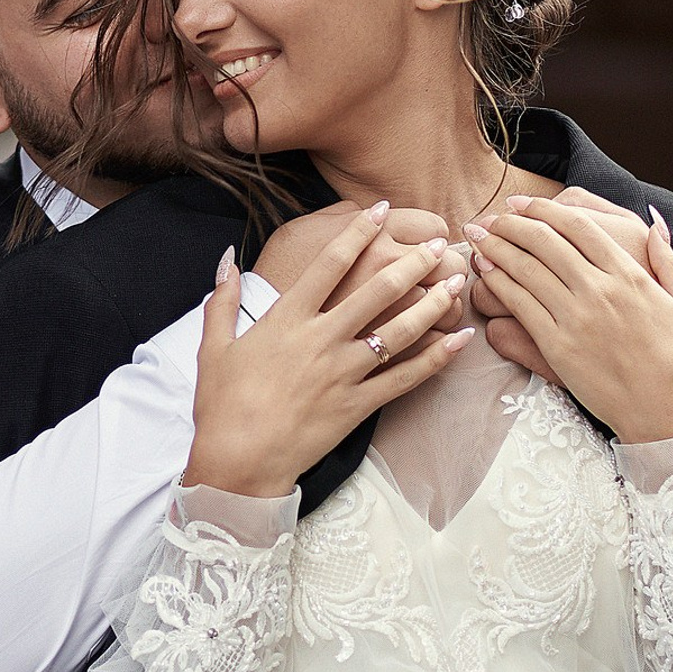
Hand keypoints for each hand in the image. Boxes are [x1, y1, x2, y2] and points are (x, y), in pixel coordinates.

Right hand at [187, 207, 475, 497]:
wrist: (238, 461)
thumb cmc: (222, 405)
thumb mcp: (213, 347)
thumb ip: (223, 300)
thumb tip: (227, 259)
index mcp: (287, 319)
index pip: (330, 263)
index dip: (358, 233)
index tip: (379, 210)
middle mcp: (321, 339)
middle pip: (377, 291)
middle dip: (413, 263)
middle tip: (439, 245)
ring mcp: (343, 373)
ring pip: (399, 332)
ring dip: (433, 304)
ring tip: (457, 284)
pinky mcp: (358, 405)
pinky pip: (405, 378)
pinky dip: (436, 359)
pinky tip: (459, 341)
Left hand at [470, 187, 652, 377]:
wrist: (671, 414)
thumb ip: (668, 259)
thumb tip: (655, 223)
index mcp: (629, 274)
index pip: (578, 226)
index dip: (543, 208)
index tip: (522, 202)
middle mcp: (600, 289)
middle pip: (544, 241)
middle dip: (511, 222)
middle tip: (491, 216)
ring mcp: (577, 317)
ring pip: (526, 269)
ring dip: (497, 247)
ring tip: (479, 237)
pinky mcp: (558, 347)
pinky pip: (520, 305)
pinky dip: (499, 283)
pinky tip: (486, 271)